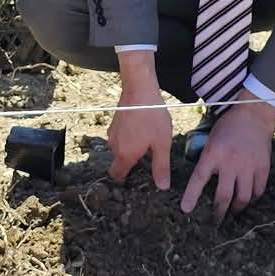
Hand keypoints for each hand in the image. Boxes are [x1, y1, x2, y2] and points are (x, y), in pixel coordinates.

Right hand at [107, 52, 172, 189]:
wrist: (140, 89)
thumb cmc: (152, 117)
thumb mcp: (162, 144)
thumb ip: (161, 167)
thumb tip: (162, 187)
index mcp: (125, 155)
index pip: (117, 175)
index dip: (124, 179)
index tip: (135, 177)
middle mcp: (114, 146)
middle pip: (119, 161)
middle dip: (130, 162)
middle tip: (148, 157)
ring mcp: (112, 132)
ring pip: (119, 147)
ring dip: (130, 148)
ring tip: (147, 141)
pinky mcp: (114, 121)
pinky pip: (120, 135)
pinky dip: (128, 136)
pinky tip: (141, 128)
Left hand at [180, 95, 274, 220]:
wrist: (254, 115)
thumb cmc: (228, 127)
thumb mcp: (211, 140)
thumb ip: (208, 160)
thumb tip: (204, 182)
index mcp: (213, 154)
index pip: (199, 179)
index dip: (192, 196)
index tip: (186, 210)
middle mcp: (230, 162)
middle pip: (223, 195)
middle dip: (218, 211)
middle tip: (215, 220)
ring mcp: (248, 166)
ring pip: (243, 197)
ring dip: (236, 208)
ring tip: (233, 211)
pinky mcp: (263, 167)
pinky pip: (258, 190)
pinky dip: (253, 197)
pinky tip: (248, 197)